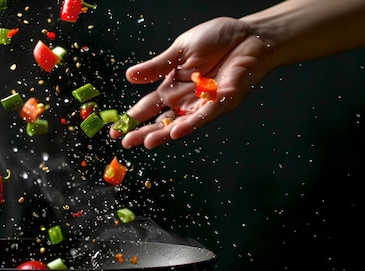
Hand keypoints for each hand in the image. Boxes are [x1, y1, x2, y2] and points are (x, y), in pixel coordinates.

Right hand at [110, 17, 274, 148]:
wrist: (248, 35)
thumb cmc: (217, 40)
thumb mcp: (179, 51)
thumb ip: (156, 67)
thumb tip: (129, 76)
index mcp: (174, 86)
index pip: (150, 106)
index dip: (133, 118)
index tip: (116, 130)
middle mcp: (187, 99)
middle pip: (163, 120)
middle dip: (144, 132)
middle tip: (126, 142)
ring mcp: (204, 103)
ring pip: (182, 123)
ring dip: (164, 134)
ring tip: (147, 142)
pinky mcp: (223, 101)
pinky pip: (205, 116)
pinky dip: (190, 124)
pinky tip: (175, 132)